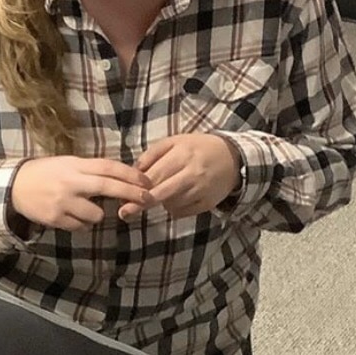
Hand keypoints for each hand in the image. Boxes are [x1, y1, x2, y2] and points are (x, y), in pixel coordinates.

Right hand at [11, 157, 152, 230]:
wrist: (13, 187)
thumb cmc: (45, 173)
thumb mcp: (66, 163)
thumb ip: (90, 169)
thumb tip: (119, 177)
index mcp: (74, 165)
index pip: (108, 167)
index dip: (130, 174)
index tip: (146, 180)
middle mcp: (70, 182)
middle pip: (107, 186)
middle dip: (130, 193)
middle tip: (147, 198)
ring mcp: (63, 202)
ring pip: (96, 214)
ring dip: (98, 214)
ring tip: (85, 208)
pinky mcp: (55, 219)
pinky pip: (81, 226)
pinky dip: (82, 224)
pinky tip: (72, 216)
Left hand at [118, 134, 239, 219]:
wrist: (233, 158)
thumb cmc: (198, 148)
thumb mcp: (175, 142)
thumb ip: (152, 154)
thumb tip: (132, 171)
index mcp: (182, 154)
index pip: (154, 175)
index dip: (137, 188)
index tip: (122, 197)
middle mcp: (192, 172)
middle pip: (161, 193)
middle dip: (141, 203)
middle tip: (125, 212)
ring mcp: (201, 190)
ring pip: (170, 204)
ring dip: (160, 202)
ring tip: (161, 192)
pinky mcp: (207, 203)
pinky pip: (182, 211)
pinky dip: (174, 207)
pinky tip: (177, 197)